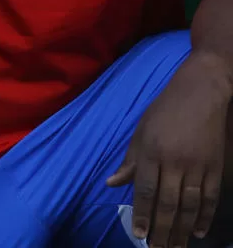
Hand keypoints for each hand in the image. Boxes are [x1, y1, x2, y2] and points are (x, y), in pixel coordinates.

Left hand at [107, 53, 232, 246]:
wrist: (201, 93)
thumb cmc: (165, 111)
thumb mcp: (140, 131)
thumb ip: (130, 161)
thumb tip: (111, 184)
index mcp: (151, 152)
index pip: (144, 190)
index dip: (141, 215)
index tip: (138, 236)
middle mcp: (174, 162)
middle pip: (168, 203)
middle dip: (161, 230)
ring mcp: (198, 166)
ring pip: (190, 206)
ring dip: (182, 230)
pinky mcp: (216, 168)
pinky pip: (211, 198)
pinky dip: (205, 217)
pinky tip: (199, 233)